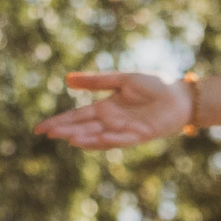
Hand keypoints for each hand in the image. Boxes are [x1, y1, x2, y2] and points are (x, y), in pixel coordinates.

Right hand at [35, 71, 190, 149]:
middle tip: (47, 133)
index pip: (77, 116)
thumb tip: (67, 80)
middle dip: (66, 130)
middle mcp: (112, 122)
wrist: (179, 95)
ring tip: (67, 138)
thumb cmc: (154, 85)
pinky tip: (98, 138)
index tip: (40, 128)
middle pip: (84, 128)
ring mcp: (125, 130)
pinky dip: (109, 140)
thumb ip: (96, 81)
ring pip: (99, 137)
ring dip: (83, 138)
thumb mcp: (122, 80)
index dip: (59, 122)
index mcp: (105, 108)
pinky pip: (122, 140)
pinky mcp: (140, 135)